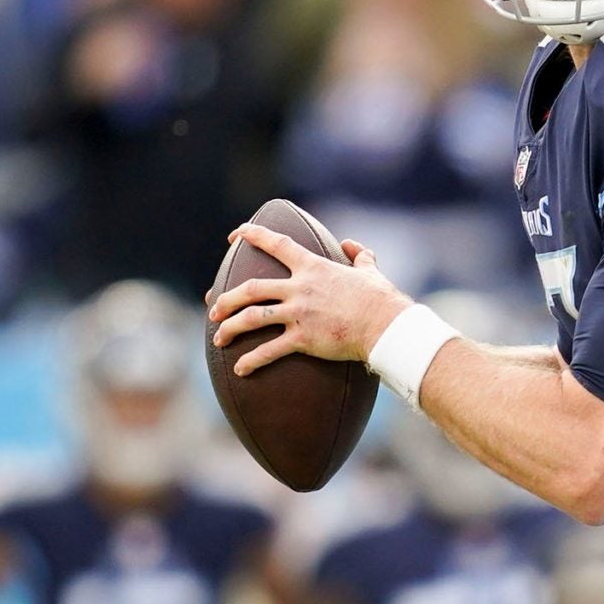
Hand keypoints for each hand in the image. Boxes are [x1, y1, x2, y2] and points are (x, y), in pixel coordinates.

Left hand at [209, 227, 407, 373]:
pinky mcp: (303, 339)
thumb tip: (352, 245)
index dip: (252, 235)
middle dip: (226, 298)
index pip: (276, 244)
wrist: (388, 327)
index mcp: (313, 268)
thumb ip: (360, 256)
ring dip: (230, 327)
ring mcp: (298, 314)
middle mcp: (299, 288)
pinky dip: (252, 360)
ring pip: (251, 317)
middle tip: (215, 308)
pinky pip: (269, 350)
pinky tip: (240, 369)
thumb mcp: (371, 272)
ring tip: (219, 337)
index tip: (235, 235)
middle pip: (250, 289)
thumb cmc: (382, 301)